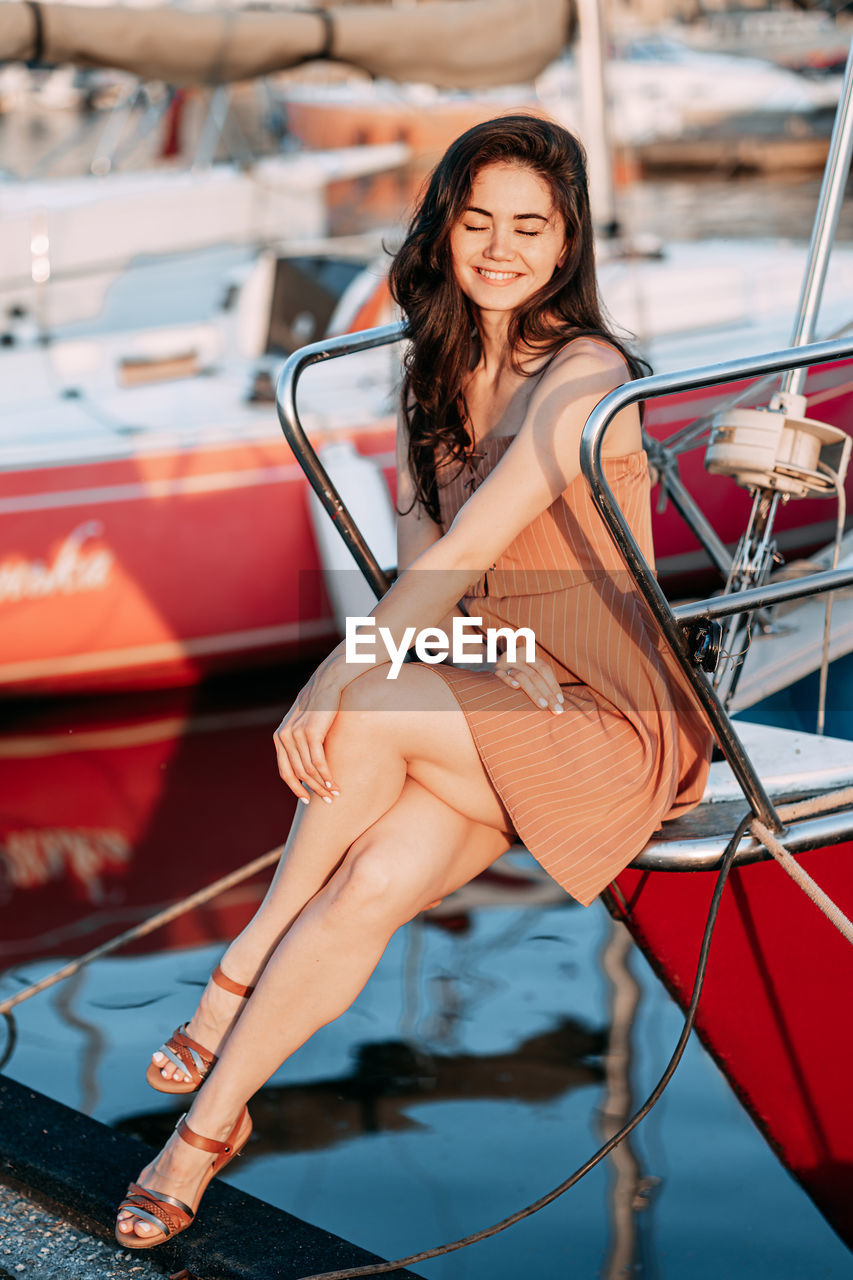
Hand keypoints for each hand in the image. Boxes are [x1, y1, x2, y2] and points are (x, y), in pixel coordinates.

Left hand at [273, 667, 341, 803]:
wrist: (327, 684)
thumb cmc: (319, 706)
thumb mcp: (303, 724)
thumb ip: (299, 742)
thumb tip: (306, 768)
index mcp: (279, 737)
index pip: (285, 771)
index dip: (296, 788)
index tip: (307, 800)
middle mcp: (284, 737)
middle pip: (298, 773)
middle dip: (313, 790)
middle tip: (327, 800)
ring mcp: (296, 735)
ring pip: (309, 769)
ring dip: (322, 784)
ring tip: (335, 793)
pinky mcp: (311, 732)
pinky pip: (318, 761)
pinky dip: (327, 774)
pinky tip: (334, 782)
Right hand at [493, 650, 563, 715]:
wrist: (485, 662)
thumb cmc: (511, 671)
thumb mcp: (525, 668)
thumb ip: (538, 679)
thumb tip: (558, 700)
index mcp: (528, 654)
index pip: (544, 669)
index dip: (554, 685)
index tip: (561, 701)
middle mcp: (517, 656)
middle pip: (536, 675)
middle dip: (548, 694)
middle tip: (557, 710)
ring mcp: (505, 662)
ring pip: (522, 676)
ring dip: (534, 692)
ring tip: (543, 706)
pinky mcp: (493, 670)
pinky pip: (502, 675)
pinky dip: (509, 681)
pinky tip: (516, 688)